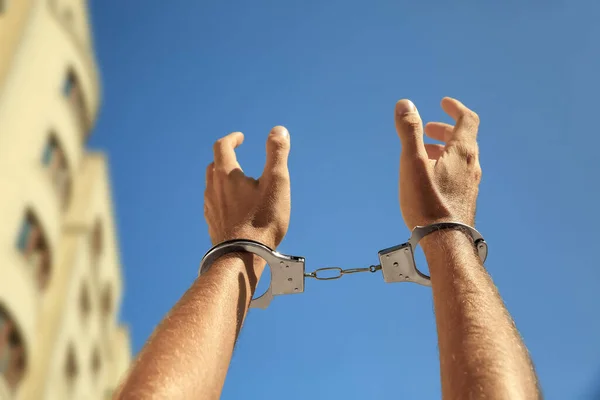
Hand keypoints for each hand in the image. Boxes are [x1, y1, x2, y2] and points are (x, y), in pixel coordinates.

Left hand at [204, 127, 290, 250]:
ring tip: (239, 183)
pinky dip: (223, 197)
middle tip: (238, 157)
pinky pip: (214, 204)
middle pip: (214, 165)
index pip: (222, 146)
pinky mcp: (212, 224)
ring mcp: (210, 207)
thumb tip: (279, 130)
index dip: (232, 139)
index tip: (241, 138)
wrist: (242, 257)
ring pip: (212, 185)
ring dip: (224, 178)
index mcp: (226, 174)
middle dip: (226, 158)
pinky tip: (235, 208)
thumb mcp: (276, 182)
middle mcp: (213, 188)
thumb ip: (277, 153)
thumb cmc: (262, 219)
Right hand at [395, 97, 481, 229]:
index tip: (443, 104)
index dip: (455, 108)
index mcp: (462, 152)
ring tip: (422, 153)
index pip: (467, 120)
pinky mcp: (465, 199)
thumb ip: (409, 132)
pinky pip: (458, 173)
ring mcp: (470, 184)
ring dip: (443, 149)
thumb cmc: (428, 203)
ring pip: (460, 158)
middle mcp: (471, 165)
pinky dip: (445, 165)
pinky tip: (429, 178)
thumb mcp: (412, 162)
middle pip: (463, 139)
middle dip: (444, 130)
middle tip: (426, 130)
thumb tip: (405, 104)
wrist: (445, 242)